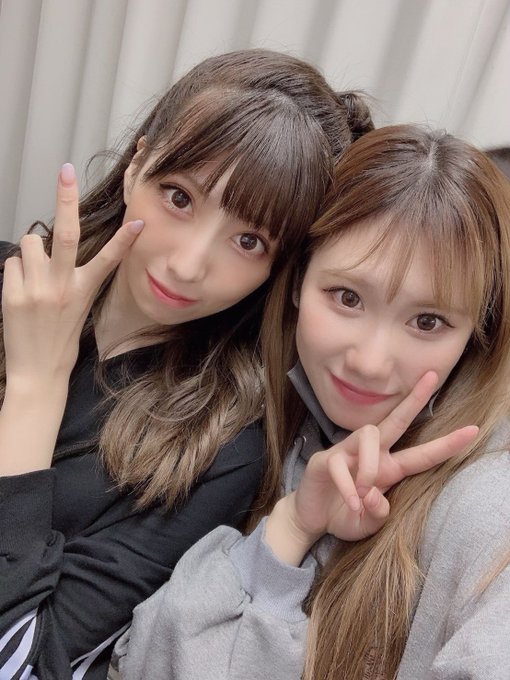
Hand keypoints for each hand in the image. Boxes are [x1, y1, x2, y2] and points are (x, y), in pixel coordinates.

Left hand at [2, 163, 142, 389]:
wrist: (38, 373)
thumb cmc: (60, 340)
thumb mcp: (79, 310)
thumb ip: (70, 278)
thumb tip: (50, 247)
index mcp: (83, 291)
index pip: (108, 260)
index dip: (124, 239)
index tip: (138, 223)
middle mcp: (62, 287)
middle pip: (65, 234)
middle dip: (66, 198)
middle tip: (65, 172)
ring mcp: (37, 290)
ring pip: (30, 243)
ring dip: (31, 251)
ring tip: (34, 273)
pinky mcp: (13, 295)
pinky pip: (12, 263)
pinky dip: (16, 270)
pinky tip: (21, 289)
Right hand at [265, 372, 477, 563]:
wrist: (312, 520)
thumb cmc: (344, 515)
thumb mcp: (368, 523)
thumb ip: (378, 513)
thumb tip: (375, 496)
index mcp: (389, 469)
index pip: (421, 454)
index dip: (446, 444)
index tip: (473, 430)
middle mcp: (371, 454)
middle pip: (395, 420)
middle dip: (415, 399)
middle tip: (432, 377)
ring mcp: (347, 453)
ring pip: (369, 436)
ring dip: (370, 466)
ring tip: (364, 493)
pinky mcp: (326, 460)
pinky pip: (340, 464)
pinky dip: (348, 487)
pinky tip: (350, 503)